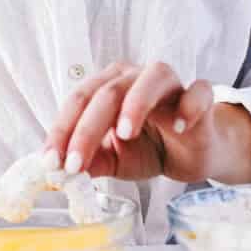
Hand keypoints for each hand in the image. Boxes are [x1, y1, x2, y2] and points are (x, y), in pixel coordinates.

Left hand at [44, 61, 250, 184]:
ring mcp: (169, 84)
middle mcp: (135, 78)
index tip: (50, 162)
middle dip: (86, 130)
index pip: (78, 102)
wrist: (189, 154)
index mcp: (107, 89)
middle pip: (107, 93)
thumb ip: (88, 162)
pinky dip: (188, 106)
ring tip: (125, 134)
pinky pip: (198, 91)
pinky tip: (178, 127)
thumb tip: (59, 172)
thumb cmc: (146, 148)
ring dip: (135, 104)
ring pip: (150, 79)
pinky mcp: (200, 97)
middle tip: (74, 164)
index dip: (61, 131)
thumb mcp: (110, 161)